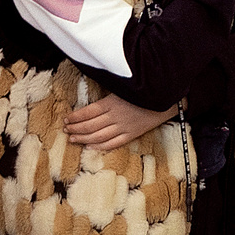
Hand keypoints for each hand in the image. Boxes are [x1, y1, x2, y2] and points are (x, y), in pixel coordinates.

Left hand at [65, 92, 180, 153]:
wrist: (169, 97)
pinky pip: (113, 143)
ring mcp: (124, 127)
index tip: (66, 119)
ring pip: (98, 136)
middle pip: (90, 125)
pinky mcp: (133, 134)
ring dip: (83, 138)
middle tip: (65, 130)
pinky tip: (90, 146)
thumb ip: (110, 94)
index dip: (75, 117)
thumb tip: (93, 98)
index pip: (88, 112)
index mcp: (113, 102)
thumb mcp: (125, 88)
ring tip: (73, 138)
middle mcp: (116, 116)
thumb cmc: (146, 89)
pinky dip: (100, 146)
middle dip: (75, 128)